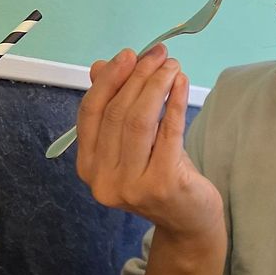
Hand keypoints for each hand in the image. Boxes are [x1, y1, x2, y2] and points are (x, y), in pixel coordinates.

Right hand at [76, 46, 222, 242]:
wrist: (187, 220)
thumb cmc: (160, 175)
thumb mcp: (132, 141)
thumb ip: (113, 106)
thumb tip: (100, 66)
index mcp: (88, 167)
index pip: (91, 113)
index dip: (109, 80)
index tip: (129, 55)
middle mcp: (104, 180)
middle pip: (117, 113)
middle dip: (138, 77)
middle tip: (158, 55)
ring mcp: (132, 186)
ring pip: (139, 121)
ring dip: (157, 85)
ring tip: (172, 66)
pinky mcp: (162, 185)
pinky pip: (168, 132)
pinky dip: (175, 102)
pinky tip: (182, 84)